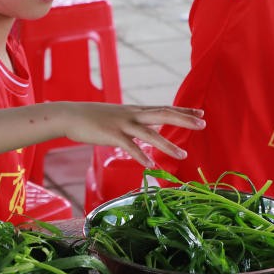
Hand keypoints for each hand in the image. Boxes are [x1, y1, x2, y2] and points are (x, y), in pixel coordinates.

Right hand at [59, 103, 203, 166]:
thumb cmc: (93, 118)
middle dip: (184, 119)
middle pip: (163, 114)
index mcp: (135, 110)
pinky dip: (141, 156)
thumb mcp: (118, 116)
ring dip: (167, 144)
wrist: (70, 115)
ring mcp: (122, 124)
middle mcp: (132, 114)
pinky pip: (130, 147)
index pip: (164, 108)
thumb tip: (150, 127)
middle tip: (203, 123)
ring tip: (183, 154)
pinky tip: (150, 165)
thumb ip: (134, 121)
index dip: (183, 110)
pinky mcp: (111, 135)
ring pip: (149, 133)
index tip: (200, 112)